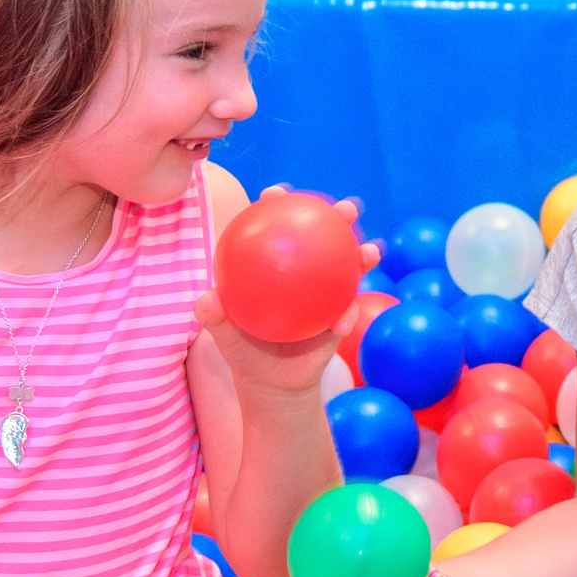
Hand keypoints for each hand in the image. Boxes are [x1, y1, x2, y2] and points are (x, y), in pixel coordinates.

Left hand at [195, 192, 382, 395]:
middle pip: (322, 236)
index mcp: (274, 266)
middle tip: (346, 209)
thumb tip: (206, 298)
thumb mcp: (224, 337)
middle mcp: (303, 272)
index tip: (277, 192)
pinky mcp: (338, 315)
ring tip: (370, 251)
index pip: (276, 227)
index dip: (277, 204)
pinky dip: (347, 314)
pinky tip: (345, 319)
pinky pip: (347, 310)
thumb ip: (214, 317)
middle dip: (337, 216)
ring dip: (362, 254)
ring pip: (347, 265)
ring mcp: (324, 292)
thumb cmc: (244, 353)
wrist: (272, 384)